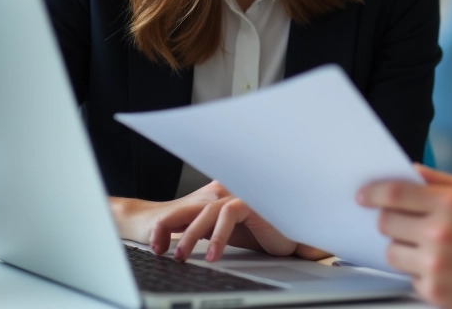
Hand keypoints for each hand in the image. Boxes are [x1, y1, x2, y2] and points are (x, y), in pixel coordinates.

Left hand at [112, 182, 329, 262]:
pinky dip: (218, 236)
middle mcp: (225, 195)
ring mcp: (238, 197)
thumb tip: (184, 250)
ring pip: (206, 212)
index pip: (186, 211)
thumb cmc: (264, 234)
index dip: (167, 226)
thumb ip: (210, 235)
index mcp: (216, 202)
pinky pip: (228, 215)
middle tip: (158, 249)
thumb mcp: (229, 237)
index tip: (156, 247)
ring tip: (180, 255)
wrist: (295, 232)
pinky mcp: (252, 202)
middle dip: (169, 226)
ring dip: (191, 235)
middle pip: (190, 207)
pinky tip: (212, 255)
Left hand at [358, 165, 451, 308]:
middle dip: (388, 219)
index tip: (363, 195)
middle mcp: (440, 234)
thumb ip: (440, 180)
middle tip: (400, 220)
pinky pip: (408, 277)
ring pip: (392, 252)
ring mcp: (436, 266)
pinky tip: (439, 264)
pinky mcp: (436, 292)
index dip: (373, 192)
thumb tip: (409, 172)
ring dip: (400, 245)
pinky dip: (417, 270)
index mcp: (450, 203)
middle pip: (386, 223)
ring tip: (423, 244)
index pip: (395, 194)